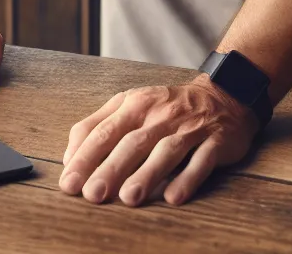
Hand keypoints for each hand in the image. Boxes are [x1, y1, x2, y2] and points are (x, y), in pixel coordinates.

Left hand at [59, 77, 257, 206]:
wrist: (222, 94)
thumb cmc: (166, 107)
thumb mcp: (130, 105)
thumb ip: (98, 125)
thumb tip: (70, 158)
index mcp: (134, 104)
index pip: (103, 130)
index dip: (85, 157)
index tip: (69, 183)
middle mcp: (160, 114)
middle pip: (132, 142)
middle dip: (110, 169)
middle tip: (92, 194)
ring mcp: (190, 127)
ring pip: (166, 151)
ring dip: (147, 174)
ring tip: (128, 198)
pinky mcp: (216, 141)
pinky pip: (201, 160)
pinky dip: (187, 178)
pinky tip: (173, 197)